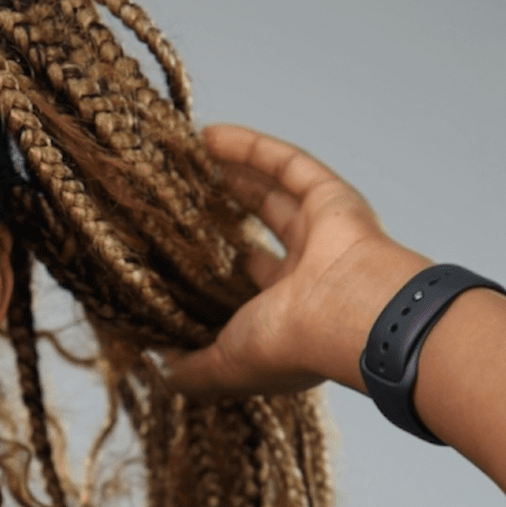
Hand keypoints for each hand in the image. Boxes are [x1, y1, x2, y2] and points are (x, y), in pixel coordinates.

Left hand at [162, 124, 425, 398]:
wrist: (346, 316)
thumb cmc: (289, 345)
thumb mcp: (224, 365)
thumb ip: (191, 369)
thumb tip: (158, 369)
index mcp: (290, 315)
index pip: (252, 286)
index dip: (222, 270)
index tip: (185, 256)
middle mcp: (309, 272)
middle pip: (263, 231)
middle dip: (228, 213)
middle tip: (187, 197)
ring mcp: (323, 232)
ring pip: (273, 193)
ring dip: (235, 174)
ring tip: (193, 157)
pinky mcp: (330, 196)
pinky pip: (286, 163)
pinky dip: (250, 148)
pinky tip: (210, 136)